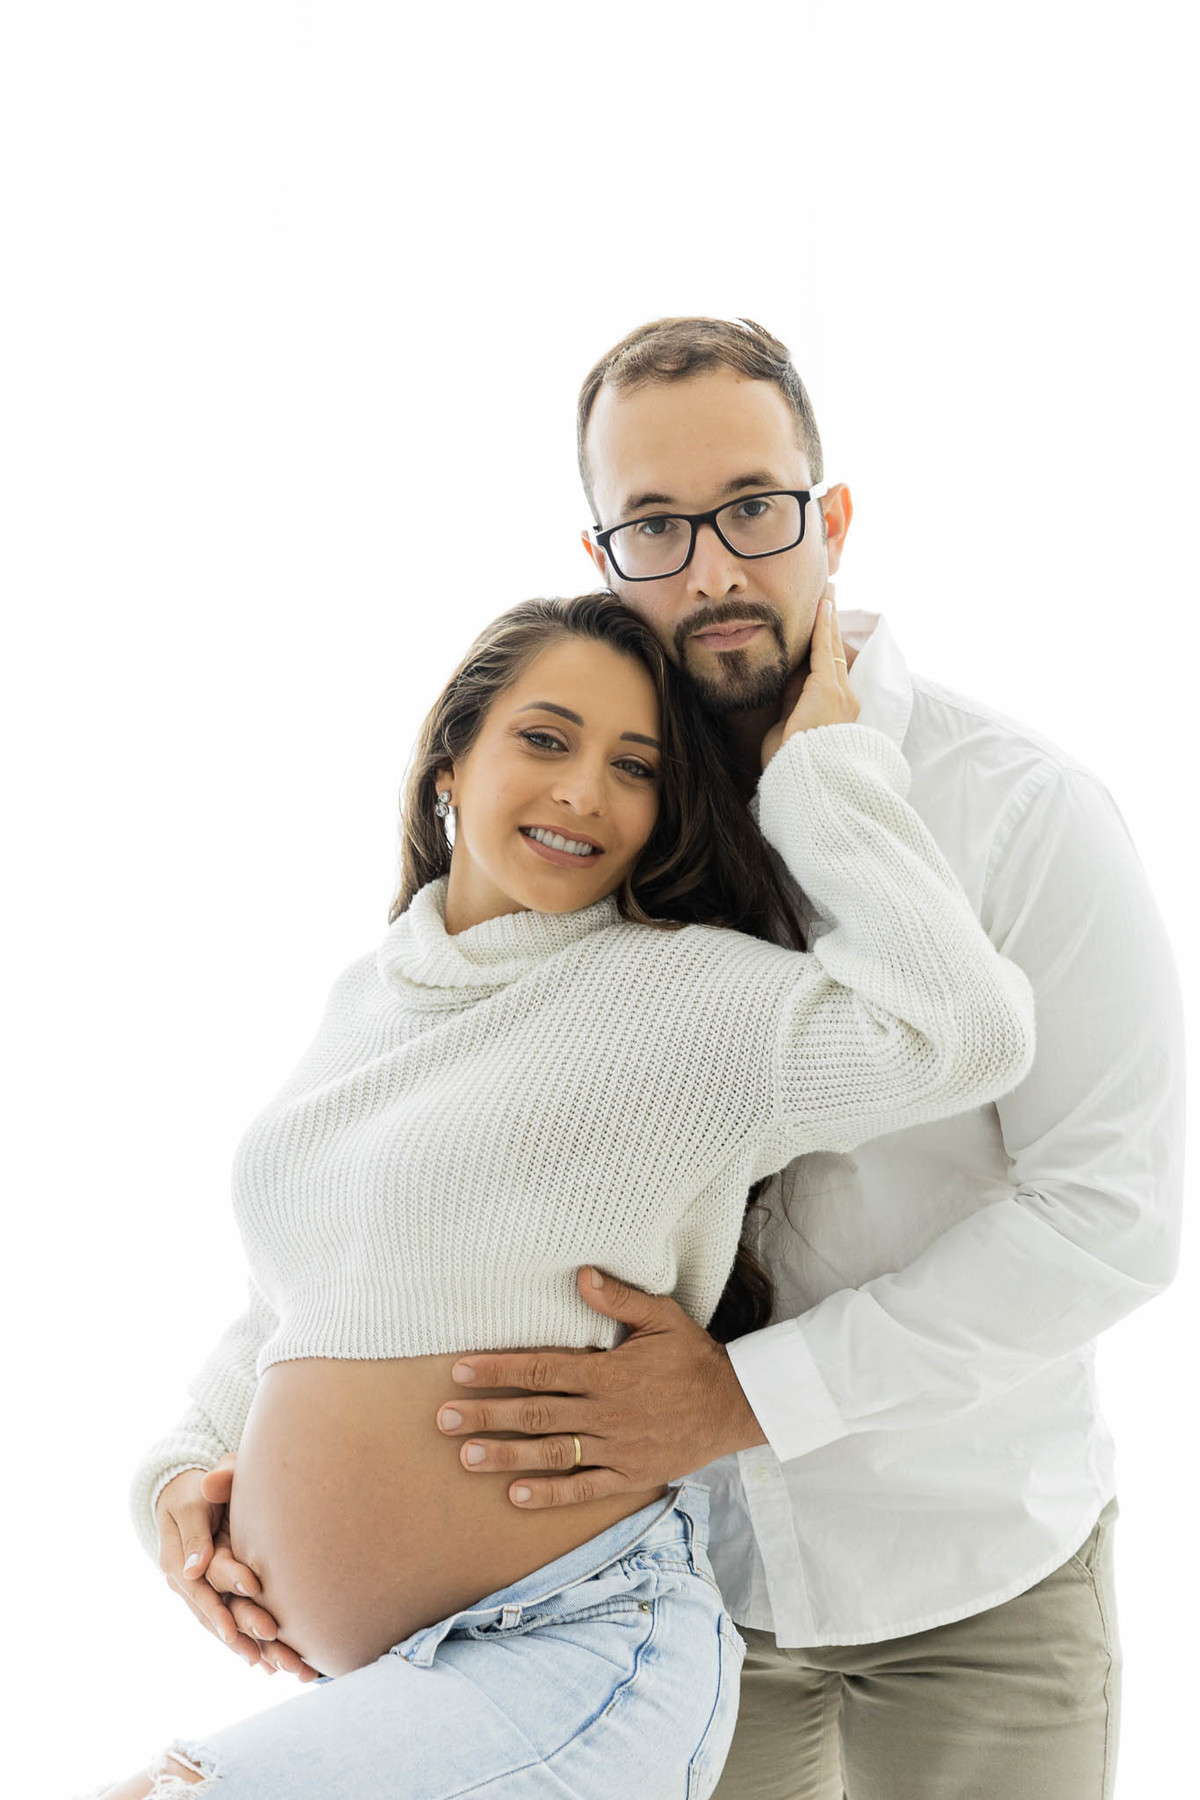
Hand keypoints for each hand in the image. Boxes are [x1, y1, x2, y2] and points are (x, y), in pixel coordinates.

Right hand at [154, 1457, 319, 1680]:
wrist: (188, 1494)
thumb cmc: (194, 1491)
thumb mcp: (192, 1502)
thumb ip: (195, 1531)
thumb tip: (195, 1569)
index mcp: (178, 1563)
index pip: (202, 1591)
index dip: (222, 1608)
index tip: (248, 1620)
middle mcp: (191, 1584)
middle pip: (217, 1616)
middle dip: (245, 1633)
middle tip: (274, 1647)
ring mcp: (205, 1592)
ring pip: (227, 1626)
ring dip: (252, 1647)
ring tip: (282, 1669)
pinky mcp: (220, 1595)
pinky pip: (234, 1622)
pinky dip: (251, 1642)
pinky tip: (274, 1665)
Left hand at [434, 1267, 768, 1507]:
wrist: (735, 1406)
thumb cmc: (693, 1357)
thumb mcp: (663, 1317)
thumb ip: (620, 1299)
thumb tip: (581, 1275)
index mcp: (609, 1371)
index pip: (542, 1369)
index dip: (499, 1370)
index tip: (460, 1371)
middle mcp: (607, 1411)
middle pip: (536, 1413)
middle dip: (487, 1415)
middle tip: (443, 1420)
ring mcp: (616, 1447)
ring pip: (552, 1453)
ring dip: (507, 1456)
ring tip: (466, 1458)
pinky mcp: (628, 1475)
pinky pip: (583, 1487)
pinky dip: (549, 1494)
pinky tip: (515, 1495)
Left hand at [760, 581, 858, 769]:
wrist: (800, 778)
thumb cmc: (790, 762)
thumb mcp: (789, 725)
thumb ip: (792, 700)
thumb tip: (789, 676)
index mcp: (835, 712)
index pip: (830, 671)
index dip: (825, 647)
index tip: (822, 627)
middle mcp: (844, 700)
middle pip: (836, 654)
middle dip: (831, 627)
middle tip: (829, 599)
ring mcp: (840, 694)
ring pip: (834, 649)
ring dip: (828, 621)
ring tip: (827, 595)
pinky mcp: (827, 689)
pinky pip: (826, 650)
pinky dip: (823, 627)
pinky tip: (822, 607)